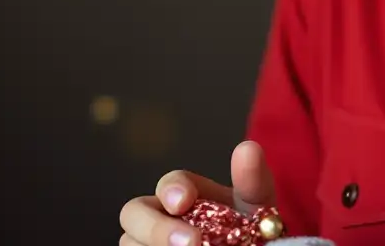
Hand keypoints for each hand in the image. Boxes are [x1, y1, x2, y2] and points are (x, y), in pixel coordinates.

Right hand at [119, 140, 274, 245]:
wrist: (251, 244)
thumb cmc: (249, 224)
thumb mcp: (254, 202)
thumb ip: (252, 178)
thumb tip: (247, 148)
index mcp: (184, 192)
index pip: (167, 183)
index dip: (171, 189)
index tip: (184, 202)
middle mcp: (159, 216)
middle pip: (132, 213)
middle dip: (155, 227)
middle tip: (189, 243)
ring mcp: (148, 242)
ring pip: (130, 244)